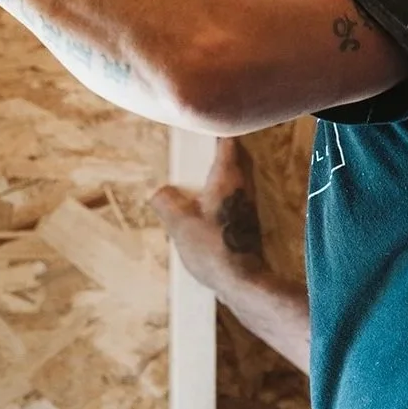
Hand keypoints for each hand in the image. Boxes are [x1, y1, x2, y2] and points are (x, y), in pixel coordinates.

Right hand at [148, 138, 264, 293]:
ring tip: (201, 176)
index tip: (203, 126)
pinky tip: (207, 205)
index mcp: (228, 177)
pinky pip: (237, 196)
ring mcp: (249, 204)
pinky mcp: (249, 222)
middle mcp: (243, 186)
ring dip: (223, 172)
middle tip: (201, 148)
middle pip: (238, 156)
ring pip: (239, 177)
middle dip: (222, 150)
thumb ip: (165, 201)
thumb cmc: (213, 248)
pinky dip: (224, 193)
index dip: (217, 130)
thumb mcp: (178, 223)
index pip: (228, 141)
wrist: (242, 281)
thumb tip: (158, 192)